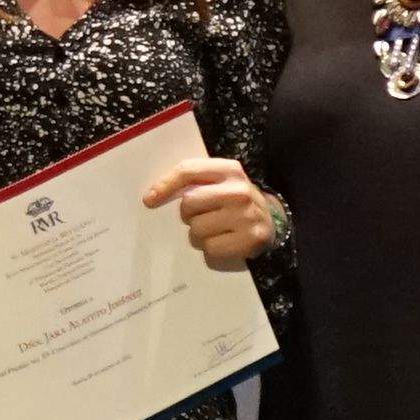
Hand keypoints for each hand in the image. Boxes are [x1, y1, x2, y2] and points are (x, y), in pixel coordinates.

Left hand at [143, 155, 273, 269]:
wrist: (270, 219)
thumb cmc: (233, 200)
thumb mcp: (219, 181)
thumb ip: (192, 181)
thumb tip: (151, 197)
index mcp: (229, 170)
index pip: (188, 170)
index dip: (165, 185)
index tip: (149, 199)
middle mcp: (239, 190)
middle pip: (189, 203)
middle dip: (188, 214)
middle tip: (200, 216)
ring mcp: (247, 216)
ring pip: (197, 229)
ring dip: (198, 234)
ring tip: (213, 230)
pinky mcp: (250, 239)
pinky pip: (210, 249)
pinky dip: (210, 249)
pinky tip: (222, 241)